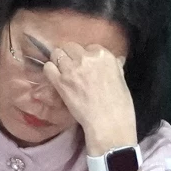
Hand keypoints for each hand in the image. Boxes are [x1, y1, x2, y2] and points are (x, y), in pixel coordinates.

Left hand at [41, 42, 137, 158]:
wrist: (109, 123)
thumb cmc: (120, 105)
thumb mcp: (122, 81)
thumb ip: (115, 67)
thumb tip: (116, 59)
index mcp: (105, 56)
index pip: (90, 47)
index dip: (88, 56)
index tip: (88, 67)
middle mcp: (86, 58)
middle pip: (70, 47)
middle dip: (71, 56)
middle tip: (73, 68)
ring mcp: (71, 69)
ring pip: (57, 53)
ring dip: (59, 61)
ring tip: (64, 72)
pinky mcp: (60, 81)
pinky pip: (48, 67)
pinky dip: (50, 71)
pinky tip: (56, 78)